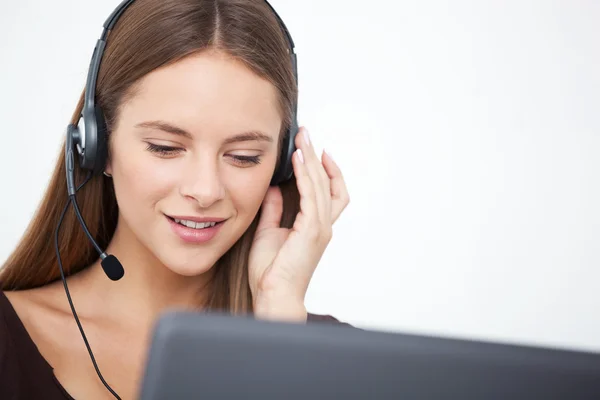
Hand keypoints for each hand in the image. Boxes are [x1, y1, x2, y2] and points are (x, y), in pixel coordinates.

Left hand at [248, 127, 349, 321]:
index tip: (314, 151)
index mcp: (315, 227)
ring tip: (302, 140)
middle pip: (330, 183)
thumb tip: (273, 188)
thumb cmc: (270, 272)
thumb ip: (273, 210)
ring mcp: (320, 228)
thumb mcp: (268, 232)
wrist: (273, 296)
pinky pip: (312, 196)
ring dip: (313, 160)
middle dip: (318, 157)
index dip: (327, 171)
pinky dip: (307, 176)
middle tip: (306, 134)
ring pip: (323, 185)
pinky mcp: (313, 231)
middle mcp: (323, 225)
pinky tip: (297, 160)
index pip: (330, 192)